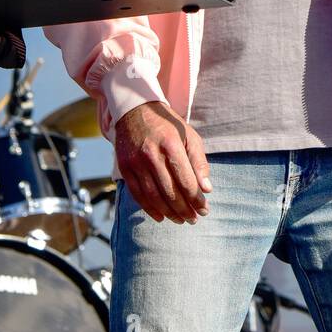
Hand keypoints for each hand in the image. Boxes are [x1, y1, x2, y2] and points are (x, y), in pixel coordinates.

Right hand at [115, 101, 211, 224]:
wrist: (135, 111)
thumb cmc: (168, 126)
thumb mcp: (189, 136)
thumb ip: (199, 162)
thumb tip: (207, 189)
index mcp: (171, 145)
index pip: (186, 180)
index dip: (196, 199)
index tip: (205, 210)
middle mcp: (151, 154)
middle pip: (170, 191)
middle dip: (184, 209)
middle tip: (194, 219)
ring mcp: (135, 161)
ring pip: (153, 196)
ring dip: (169, 212)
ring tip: (181, 220)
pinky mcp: (124, 167)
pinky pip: (137, 194)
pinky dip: (149, 209)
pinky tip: (161, 217)